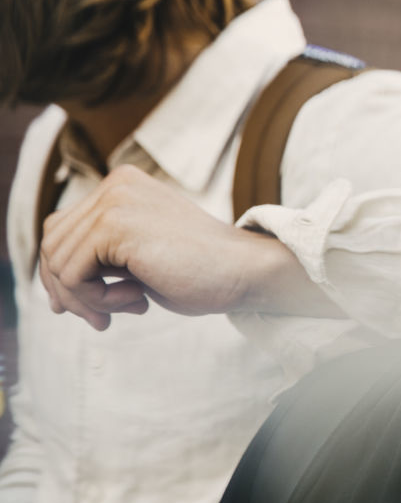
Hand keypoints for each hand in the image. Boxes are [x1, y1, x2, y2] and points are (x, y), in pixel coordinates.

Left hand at [38, 165, 283, 329]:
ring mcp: (113, 201)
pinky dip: (96, 299)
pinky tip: (137, 300)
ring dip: (87, 299)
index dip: (67, 275)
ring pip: (57, 262)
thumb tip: (53, 290)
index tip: (94, 307)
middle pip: (53, 244)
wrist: (245, 271)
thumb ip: (103, 257)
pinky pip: (72, 274)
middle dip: (70, 291)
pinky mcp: (114, 224)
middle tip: (103, 318)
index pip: (63, 230)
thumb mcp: (142, 256)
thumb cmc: (201, 272)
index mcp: (122, 185)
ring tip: (128, 306)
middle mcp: (115, 185)